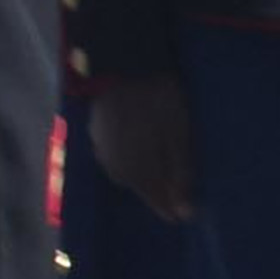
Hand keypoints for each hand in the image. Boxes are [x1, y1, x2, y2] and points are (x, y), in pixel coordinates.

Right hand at [86, 72, 192, 222]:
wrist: (123, 64)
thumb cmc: (159, 101)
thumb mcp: (178, 136)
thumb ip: (180, 174)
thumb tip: (184, 214)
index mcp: (136, 171)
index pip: (155, 200)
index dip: (170, 207)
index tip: (184, 214)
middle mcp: (114, 167)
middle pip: (138, 188)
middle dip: (155, 190)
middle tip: (173, 186)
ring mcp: (101, 150)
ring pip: (124, 173)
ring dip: (140, 174)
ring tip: (156, 166)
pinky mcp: (95, 134)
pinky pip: (114, 157)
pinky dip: (129, 157)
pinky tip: (138, 146)